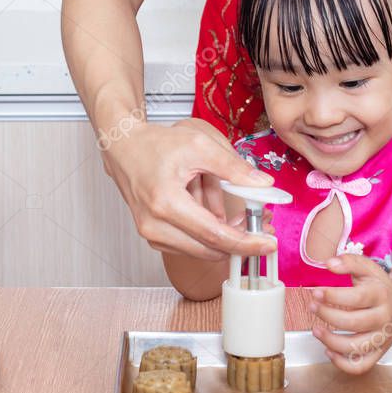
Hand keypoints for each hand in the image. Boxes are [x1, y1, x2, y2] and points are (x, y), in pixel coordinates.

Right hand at [101, 118, 276, 260]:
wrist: (123, 147)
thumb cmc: (154, 144)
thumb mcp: (200, 145)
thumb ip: (233, 167)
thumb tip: (262, 184)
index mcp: (166, 203)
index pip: (215, 235)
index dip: (246, 243)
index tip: (268, 244)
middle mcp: (155, 225)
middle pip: (210, 248)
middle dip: (239, 240)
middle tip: (261, 223)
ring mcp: (151, 233)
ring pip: (201, 249)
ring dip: (221, 233)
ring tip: (229, 204)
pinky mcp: (153, 236)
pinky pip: (189, 244)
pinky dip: (206, 232)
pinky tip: (210, 209)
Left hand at [310, 255, 391, 374]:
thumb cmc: (380, 287)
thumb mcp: (368, 269)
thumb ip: (349, 262)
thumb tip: (329, 263)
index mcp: (381, 295)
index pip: (357, 298)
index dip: (333, 296)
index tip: (315, 292)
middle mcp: (383, 319)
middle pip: (354, 323)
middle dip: (327, 315)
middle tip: (312, 306)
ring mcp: (382, 338)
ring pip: (356, 348)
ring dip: (331, 342)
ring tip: (316, 329)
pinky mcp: (378, 352)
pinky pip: (361, 366)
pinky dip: (343, 363)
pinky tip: (329, 350)